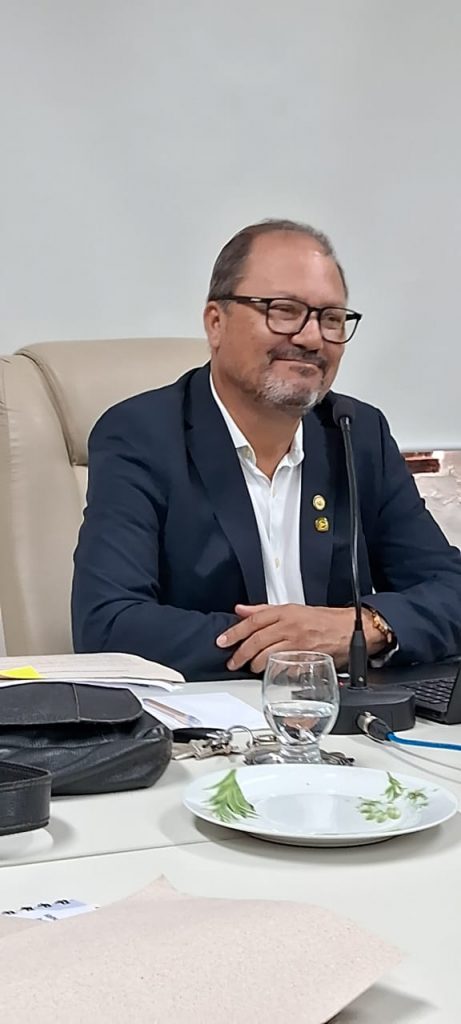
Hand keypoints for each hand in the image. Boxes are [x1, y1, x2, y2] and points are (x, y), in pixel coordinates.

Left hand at [216, 603, 359, 673]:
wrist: (350, 629)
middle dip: (240, 653)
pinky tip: (269, 673)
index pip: (253, 621)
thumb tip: (241, 610)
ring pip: (268, 656)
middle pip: (257, 640)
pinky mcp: (306, 660)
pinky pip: (284, 668)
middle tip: (232, 661)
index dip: (235, 632)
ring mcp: (298, 644)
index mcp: (286, 612)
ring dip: (255, 665)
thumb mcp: (292, 609)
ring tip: (250, 667)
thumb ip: (264, 610)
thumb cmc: (323, 619)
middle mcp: (290, 627)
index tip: (222, 641)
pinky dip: (274, 672)